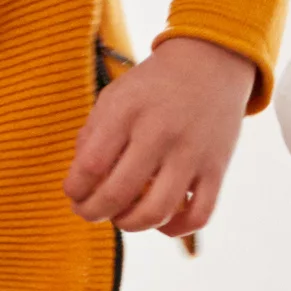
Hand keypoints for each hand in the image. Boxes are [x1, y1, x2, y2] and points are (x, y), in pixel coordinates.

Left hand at [68, 36, 253, 240]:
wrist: (211, 62)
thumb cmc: (153, 86)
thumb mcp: (114, 97)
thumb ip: (91, 138)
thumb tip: (79, 187)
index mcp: (127, 111)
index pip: (89, 166)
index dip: (74, 190)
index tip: (74, 193)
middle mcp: (160, 132)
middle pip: (117, 194)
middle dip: (93, 213)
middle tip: (89, 211)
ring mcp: (192, 152)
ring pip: (156, 213)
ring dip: (130, 225)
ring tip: (122, 216)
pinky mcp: (217, 168)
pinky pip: (198, 216)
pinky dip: (175, 229)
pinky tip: (159, 220)